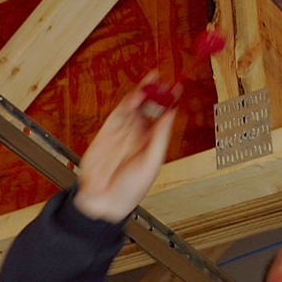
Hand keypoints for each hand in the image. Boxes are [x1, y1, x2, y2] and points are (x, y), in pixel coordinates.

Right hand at [71, 73, 179, 222]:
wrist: (103, 201)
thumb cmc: (130, 190)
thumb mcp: (151, 163)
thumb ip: (160, 137)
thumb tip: (171, 115)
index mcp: (152, 143)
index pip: (164, 117)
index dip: (171, 102)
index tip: (178, 88)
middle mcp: (138, 135)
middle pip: (149, 107)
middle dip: (156, 92)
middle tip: (163, 80)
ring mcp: (123, 132)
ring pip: (134, 106)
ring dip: (143, 93)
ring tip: (152, 81)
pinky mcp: (107, 132)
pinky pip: (119, 113)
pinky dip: (128, 102)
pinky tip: (137, 95)